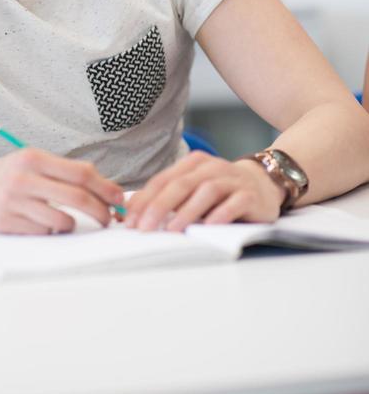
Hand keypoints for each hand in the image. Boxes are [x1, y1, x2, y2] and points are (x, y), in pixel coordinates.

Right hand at [0, 148, 124, 234]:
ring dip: (72, 225)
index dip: (106, 188)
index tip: (119, 199)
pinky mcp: (5, 222)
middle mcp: (24, 177)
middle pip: (77, 197)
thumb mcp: (32, 162)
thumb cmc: (8, 175)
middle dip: (100, 211)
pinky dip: (49, 230)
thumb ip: (63, 171)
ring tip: (66, 221)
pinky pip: (43, 232)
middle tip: (108, 219)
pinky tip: (41, 223)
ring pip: (62, 220)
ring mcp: (13, 200)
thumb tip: (103, 185)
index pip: (81, 173)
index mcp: (34, 157)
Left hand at [125, 151, 284, 231]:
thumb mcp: (194, 188)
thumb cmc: (221, 190)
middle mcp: (211, 168)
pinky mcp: (250, 195)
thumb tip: (133, 214)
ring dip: (187, 211)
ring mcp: (232, 180)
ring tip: (172, 230)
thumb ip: (169, 197)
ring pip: (206, 191)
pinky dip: (221, 213)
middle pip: (181, 184)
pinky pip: (234, 203)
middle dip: (159, 206)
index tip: (129, 220)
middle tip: (144, 227)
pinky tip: (209, 226)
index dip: (144, 199)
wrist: (264, 183)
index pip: (163, 180)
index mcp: (193, 164)